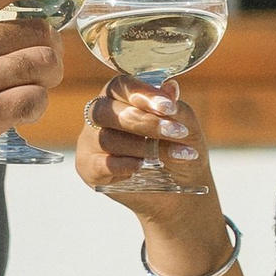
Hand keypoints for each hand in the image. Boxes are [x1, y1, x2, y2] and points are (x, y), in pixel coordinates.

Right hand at [70, 74, 211, 213]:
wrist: (179, 189)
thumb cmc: (178, 149)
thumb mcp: (187, 127)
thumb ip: (177, 109)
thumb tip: (171, 88)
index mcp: (120, 96)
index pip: (122, 86)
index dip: (143, 94)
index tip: (169, 107)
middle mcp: (100, 115)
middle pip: (108, 111)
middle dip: (145, 122)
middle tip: (177, 133)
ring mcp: (90, 142)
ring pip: (107, 139)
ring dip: (144, 148)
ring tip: (174, 156)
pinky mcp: (88, 168)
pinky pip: (100, 164)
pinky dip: (123, 165)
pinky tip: (141, 167)